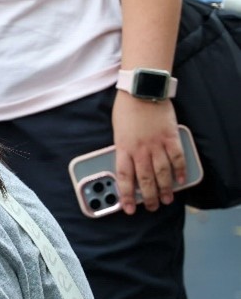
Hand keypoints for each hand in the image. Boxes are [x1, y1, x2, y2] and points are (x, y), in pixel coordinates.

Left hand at [111, 91, 185, 213]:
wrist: (142, 91)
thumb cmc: (126, 110)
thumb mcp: (117, 132)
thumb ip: (123, 149)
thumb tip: (127, 166)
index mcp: (123, 149)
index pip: (124, 178)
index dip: (127, 196)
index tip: (129, 208)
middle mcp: (140, 150)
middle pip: (145, 179)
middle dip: (149, 197)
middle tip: (153, 207)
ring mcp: (157, 144)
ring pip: (162, 172)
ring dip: (165, 188)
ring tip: (167, 199)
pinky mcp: (171, 137)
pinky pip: (177, 157)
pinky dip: (179, 170)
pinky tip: (180, 180)